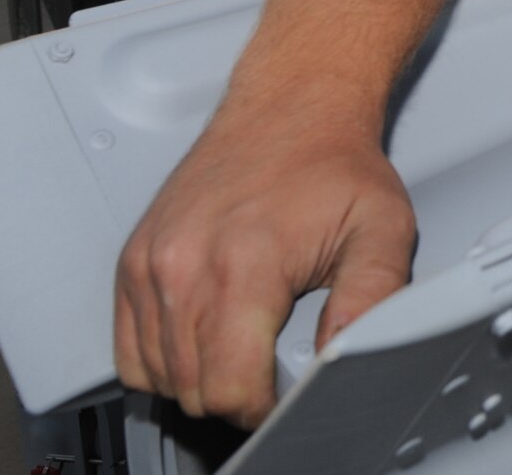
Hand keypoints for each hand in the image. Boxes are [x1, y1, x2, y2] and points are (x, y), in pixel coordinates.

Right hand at [113, 105, 415, 429]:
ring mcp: (152, 262)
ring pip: (156, 374)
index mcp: (244, 264)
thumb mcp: (384, 229)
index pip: (229, 387)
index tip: (287, 391)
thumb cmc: (334, 161)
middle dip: (237, 393)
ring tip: (246, 345)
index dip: (265, 405)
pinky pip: (127, 347)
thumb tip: (346, 354)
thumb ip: (373, 300)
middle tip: (275, 362)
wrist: (292, 105)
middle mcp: (185, 265)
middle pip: (192, 388)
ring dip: (200, 378)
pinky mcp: (133, 259)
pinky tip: (205, 337)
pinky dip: (162, 358)